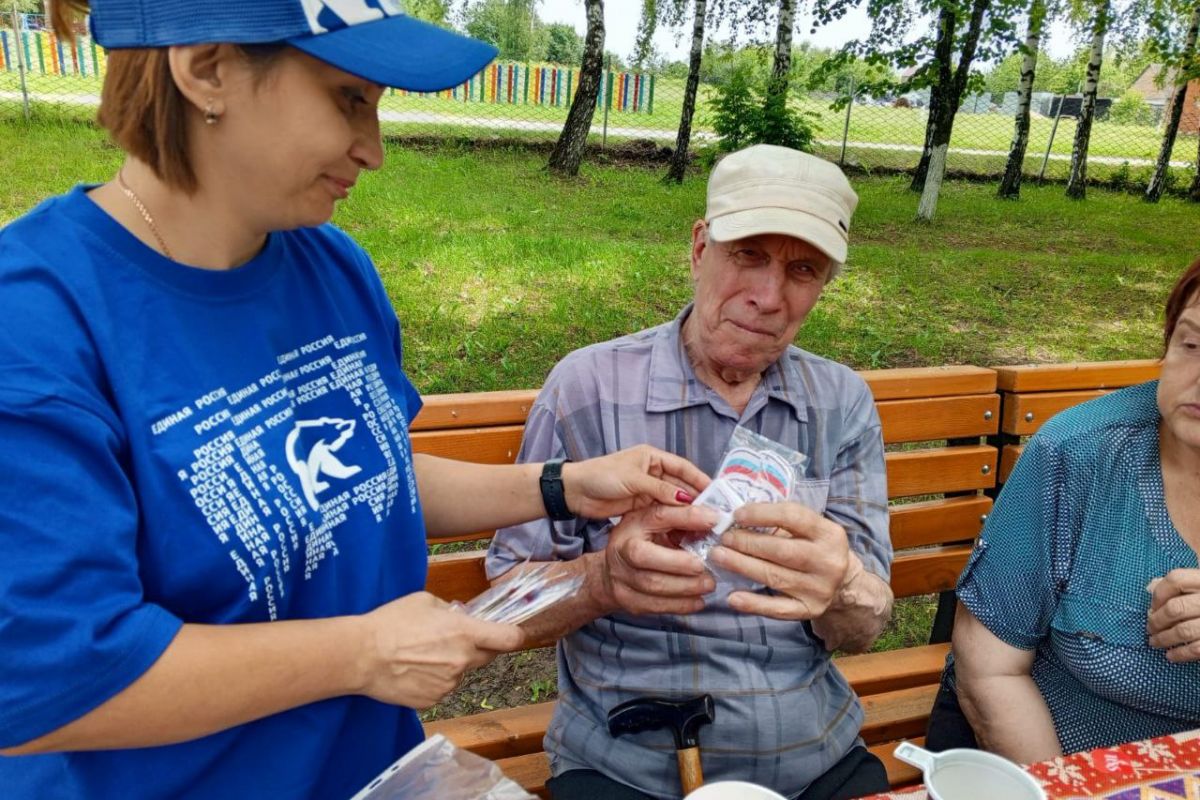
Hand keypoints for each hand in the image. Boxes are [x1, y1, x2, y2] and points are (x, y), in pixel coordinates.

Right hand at [355, 592, 524, 708]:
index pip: (508, 639)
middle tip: (452, 640)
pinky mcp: (432, 700)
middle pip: (487, 657)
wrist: (361, 656)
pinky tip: (412, 670)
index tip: (512, 634)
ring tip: (421, 655)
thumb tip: (460, 616)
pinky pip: (442, 688)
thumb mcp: (424, 601)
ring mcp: (448, 684)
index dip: (514, 635)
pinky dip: (433, 680)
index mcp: (464, 632)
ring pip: (461, 673)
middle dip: (477, 648)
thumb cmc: (390, 623)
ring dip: (451, 665)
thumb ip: (450, 609)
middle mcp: (462, 660)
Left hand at [561, 444, 709, 519]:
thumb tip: (686, 499)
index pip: (682, 467)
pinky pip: (662, 510)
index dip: (699, 478)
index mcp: (652, 457)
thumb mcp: (633, 480)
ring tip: (703, 522)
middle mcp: (652, 472)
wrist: (575, 491)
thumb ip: (659, 489)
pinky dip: (673, 517)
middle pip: (680, 485)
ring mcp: (647, 489)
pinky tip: (684, 527)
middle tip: (713, 512)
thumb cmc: (601, 476)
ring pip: (673, 500)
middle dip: (696, 497)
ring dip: (686, 510)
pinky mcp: (641, 505)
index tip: (716, 492)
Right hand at [591, 504, 718, 615]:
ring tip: (708, 584)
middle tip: (706, 566)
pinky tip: (698, 600)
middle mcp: (621, 551)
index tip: (713, 520)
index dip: (685, 517)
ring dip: (686, 587)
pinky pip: (656, 606)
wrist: (614, 571)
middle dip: (681, 563)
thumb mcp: (656, 523)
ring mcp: (621, 579)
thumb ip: (681, 518)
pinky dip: (681, 605)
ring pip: (652, 585)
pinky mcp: (629, 602)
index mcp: (631, 526)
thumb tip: (713, 517)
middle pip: (646, 557)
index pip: (658, 516)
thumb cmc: (641, 542)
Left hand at [708, 502, 850, 619]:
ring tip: (718, 556)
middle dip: (746, 542)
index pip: (793, 517)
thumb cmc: (814, 548)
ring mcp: (819, 589)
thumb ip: (781, 522)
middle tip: (722, 538)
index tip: (736, 515)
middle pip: (781, 550)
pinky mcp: (809, 610)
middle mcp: (828, 561)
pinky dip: (753, 604)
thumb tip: (736, 518)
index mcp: (829, 533)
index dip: (762, 514)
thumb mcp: (810, 529)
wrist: (843, 584)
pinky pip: (777, 609)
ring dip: (742, 566)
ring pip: (774, 577)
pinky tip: (732, 597)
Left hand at [1147, 569, 1199, 662]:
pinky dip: (1180, 654)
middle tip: (1149, 628)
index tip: (1152, 605)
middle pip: (1176, 608)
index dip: (1159, 593)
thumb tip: (1151, 588)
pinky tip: (1171, 656)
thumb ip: (1183, 584)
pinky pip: (1197, 649)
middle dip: (1157, 620)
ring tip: (1154, 643)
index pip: (1176, 579)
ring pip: (1183, 630)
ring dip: (1164, 639)